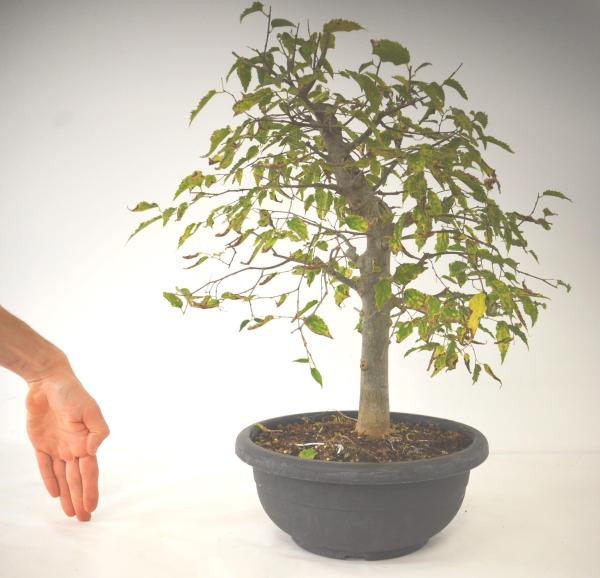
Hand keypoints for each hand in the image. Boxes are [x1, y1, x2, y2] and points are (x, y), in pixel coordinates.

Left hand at [25, 370, 108, 520]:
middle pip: (77, 479)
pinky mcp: (42, 443)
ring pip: (63, 476)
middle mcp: (74, 446)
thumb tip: (95, 449)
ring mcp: (58, 446)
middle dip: (81, 498)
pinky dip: (50, 479)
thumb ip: (98, 429)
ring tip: (71, 512)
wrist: (48, 382)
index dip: (90, 490)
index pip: (89, 471)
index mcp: (87, 441)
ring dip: (68, 494)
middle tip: (84, 519)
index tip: (92, 507)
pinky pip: (45, 466)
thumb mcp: (89, 409)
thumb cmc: (71, 393)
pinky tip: (54, 493)